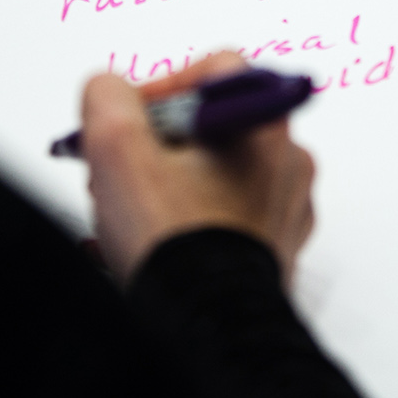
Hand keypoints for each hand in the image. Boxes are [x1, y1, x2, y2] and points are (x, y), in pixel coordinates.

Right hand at [79, 52, 316, 285]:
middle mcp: (290, 161)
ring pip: (221, 172)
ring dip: (173, 182)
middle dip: (158, 142)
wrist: (208, 327)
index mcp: (265, 124)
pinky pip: (233, 216)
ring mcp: (288, 209)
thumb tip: (110, 90)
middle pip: (214, 124)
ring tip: (133, 213)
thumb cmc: (172, 239)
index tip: (127, 121)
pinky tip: (162, 240)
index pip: (213, 70)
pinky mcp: (279, 250)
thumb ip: (107, 97)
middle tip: (119, 171)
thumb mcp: (117, 147)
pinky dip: (196, 219)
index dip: (160, 88)